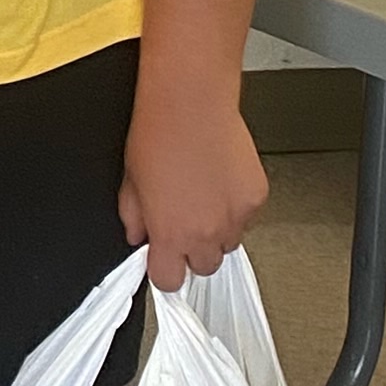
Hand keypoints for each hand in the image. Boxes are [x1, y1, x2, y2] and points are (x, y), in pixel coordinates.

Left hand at [118, 73, 268, 291]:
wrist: (189, 104)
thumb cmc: (157, 135)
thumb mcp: (129, 181)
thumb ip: (132, 217)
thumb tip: (136, 233)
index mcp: (170, 233)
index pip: (168, 281)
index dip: (164, 269)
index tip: (162, 258)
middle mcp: (206, 232)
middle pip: (203, 267)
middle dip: (192, 250)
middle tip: (183, 221)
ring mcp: (236, 217)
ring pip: (229, 244)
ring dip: (217, 231)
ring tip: (202, 197)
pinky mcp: (256, 198)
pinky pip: (247, 218)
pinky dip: (235, 207)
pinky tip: (220, 181)